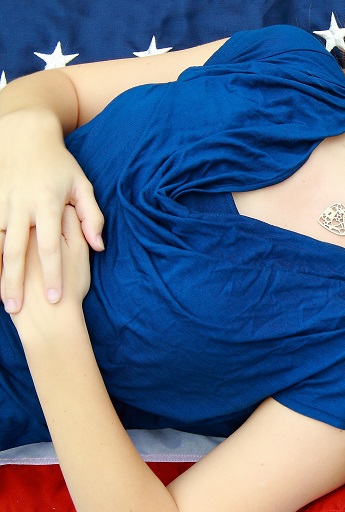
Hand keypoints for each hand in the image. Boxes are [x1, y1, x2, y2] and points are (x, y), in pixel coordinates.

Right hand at [0, 108, 103, 313]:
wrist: (24, 133)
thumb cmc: (60, 164)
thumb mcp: (82, 186)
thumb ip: (92, 217)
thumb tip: (99, 246)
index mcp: (48, 204)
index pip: (51, 248)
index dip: (53, 275)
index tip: (54, 299)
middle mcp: (22, 206)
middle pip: (18, 252)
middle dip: (16, 283)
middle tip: (18, 310)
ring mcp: (1, 203)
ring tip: (2, 299)